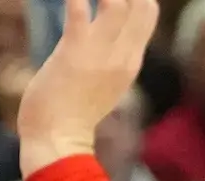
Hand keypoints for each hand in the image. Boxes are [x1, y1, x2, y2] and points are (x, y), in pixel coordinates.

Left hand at [18, 0, 156, 173]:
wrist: (57, 142)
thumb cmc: (72, 114)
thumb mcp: (104, 84)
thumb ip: (109, 60)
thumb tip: (102, 42)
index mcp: (130, 61)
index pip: (147, 12)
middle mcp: (122, 54)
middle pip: (142, 2)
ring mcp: (100, 53)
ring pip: (117, 2)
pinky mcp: (74, 51)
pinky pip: (78, 11)